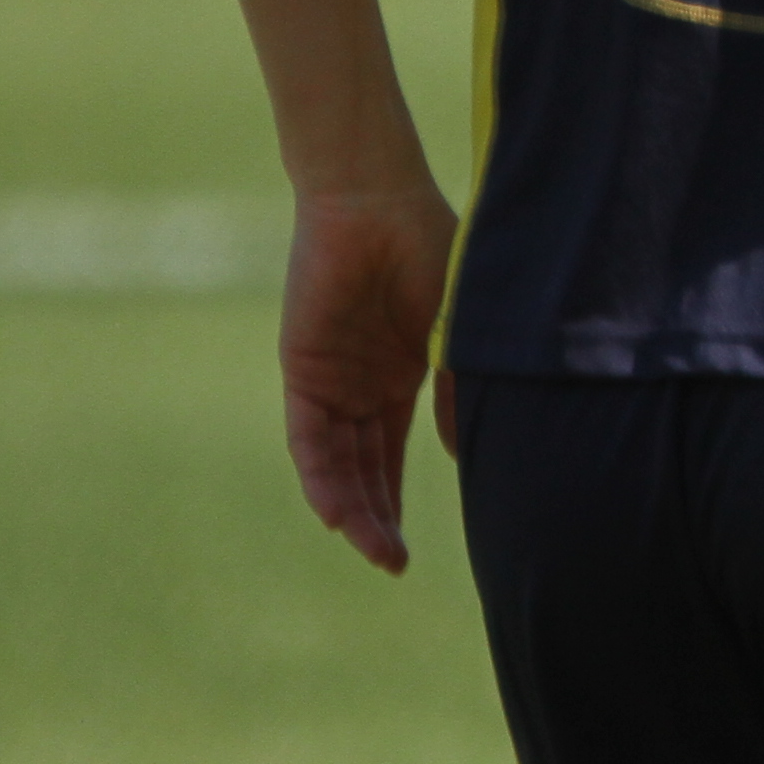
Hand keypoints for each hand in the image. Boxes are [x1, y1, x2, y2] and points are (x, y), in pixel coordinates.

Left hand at [282, 186, 456, 574]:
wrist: (376, 199)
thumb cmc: (431, 246)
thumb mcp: (459, 330)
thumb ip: (457, 390)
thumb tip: (461, 455)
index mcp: (398, 375)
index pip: (393, 455)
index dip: (397, 503)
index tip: (407, 553)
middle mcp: (360, 385)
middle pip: (363, 469)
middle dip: (377, 519)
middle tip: (392, 565)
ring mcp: (330, 380)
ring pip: (336, 462)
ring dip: (353, 508)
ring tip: (376, 551)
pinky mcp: (302, 370)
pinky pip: (308, 437)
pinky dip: (321, 476)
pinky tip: (336, 514)